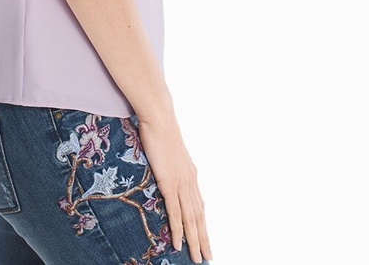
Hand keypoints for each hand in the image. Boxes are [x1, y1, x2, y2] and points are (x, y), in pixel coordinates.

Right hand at [137, 113, 212, 262]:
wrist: (159, 118)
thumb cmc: (161, 131)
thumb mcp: (169, 152)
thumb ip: (171, 165)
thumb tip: (167, 171)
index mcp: (191, 175)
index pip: (199, 206)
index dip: (203, 224)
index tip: (206, 239)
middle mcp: (190, 181)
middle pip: (199, 216)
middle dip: (204, 238)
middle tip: (208, 256)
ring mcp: (181, 183)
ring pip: (190, 218)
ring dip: (194, 240)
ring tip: (198, 257)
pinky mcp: (169, 182)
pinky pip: (175, 211)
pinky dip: (178, 229)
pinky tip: (178, 243)